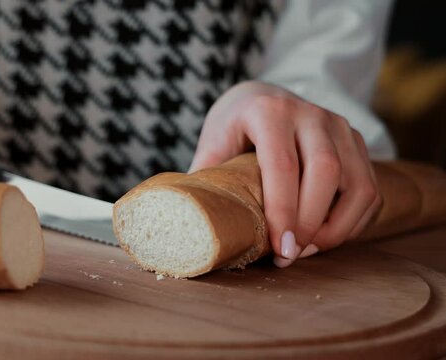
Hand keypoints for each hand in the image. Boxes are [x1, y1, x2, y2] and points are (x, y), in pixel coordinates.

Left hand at [190, 81, 380, 266]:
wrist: (261, 96)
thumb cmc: (233, 127)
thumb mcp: (212, 144)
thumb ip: (207, 179)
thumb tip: (197, 225)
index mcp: (268, 112)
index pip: (282, 164)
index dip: (283, 211)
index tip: (280, 247)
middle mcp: (310, 114)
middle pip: (326, 172)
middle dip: (311, 222)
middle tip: (290, 255)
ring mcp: (339, 126)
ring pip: (357, 183)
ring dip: (337, 227)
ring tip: (307, 250)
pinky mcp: (356, 142)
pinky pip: (369, 190)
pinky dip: (352, 222)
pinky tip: (324, 237)